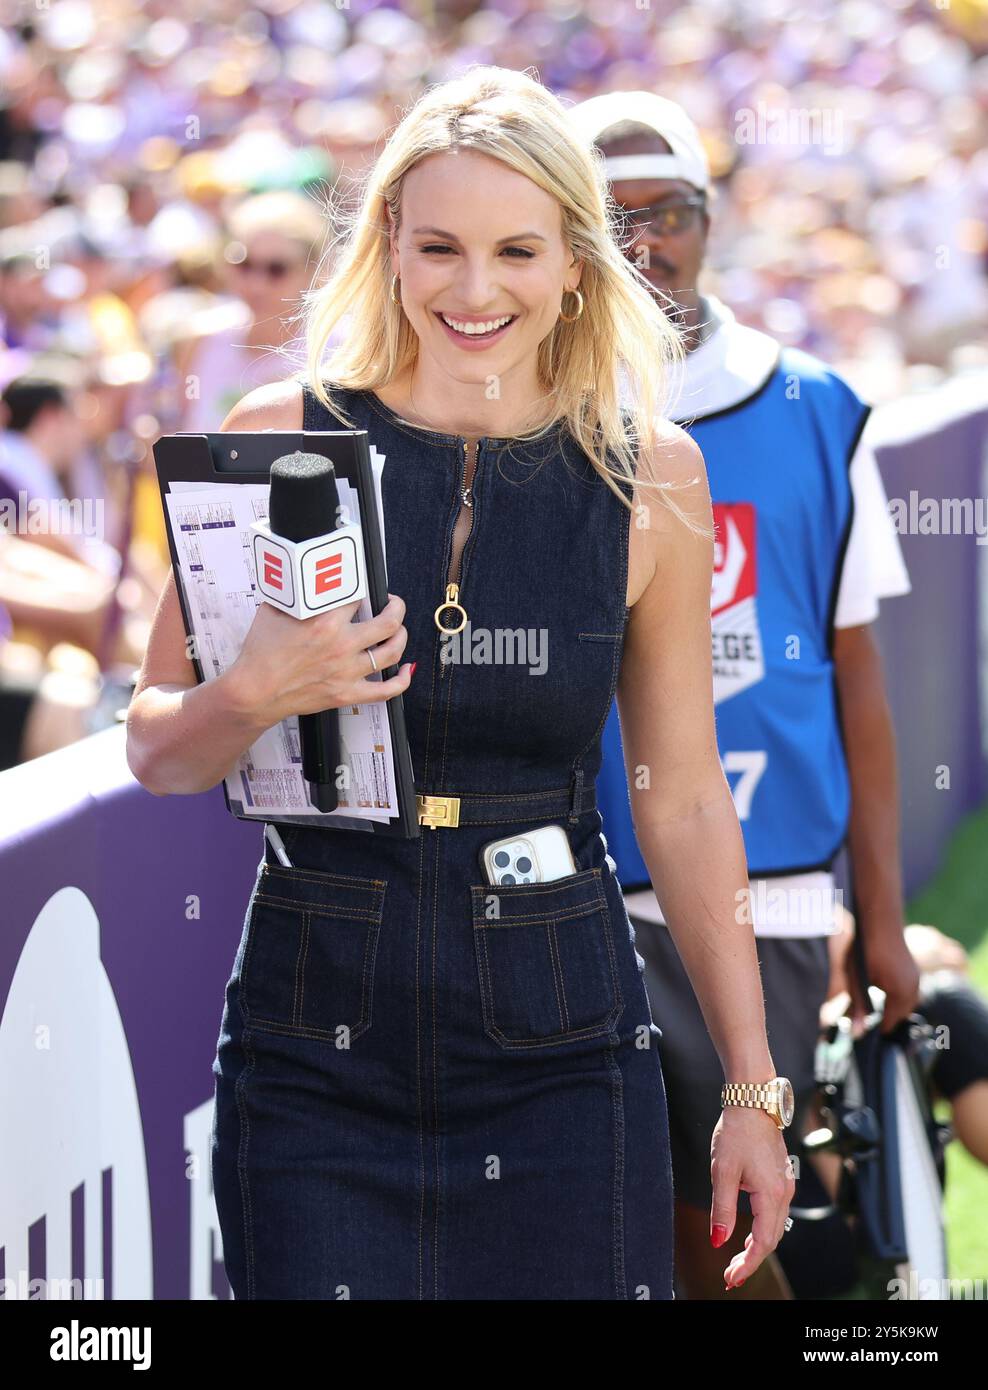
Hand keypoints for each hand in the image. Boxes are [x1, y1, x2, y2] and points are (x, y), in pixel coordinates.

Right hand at [228, 592, 412, 725]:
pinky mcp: (346, 694)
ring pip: (392, 651)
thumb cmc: (261, 653)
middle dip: (397, 608)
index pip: (358, 595)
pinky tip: (406, 671)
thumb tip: (302, 574)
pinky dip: (401, 681)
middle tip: (393, 604)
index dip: (363, 588)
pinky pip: (385, 691)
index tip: (363, 587)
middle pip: (389, 622)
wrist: (253, 691)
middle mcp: (341, 646)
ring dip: (401, 637)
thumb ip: (295, 592)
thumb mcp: (274, 610)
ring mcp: (347, 672)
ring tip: (398, 630)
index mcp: (324, 622)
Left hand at [709, 1106, 794, 1289]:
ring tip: (737, 1259)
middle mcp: (784, 1192)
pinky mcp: (782, 1176)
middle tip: (730, 1274)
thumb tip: (719, 1241)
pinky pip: (776, 1212)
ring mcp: (786, 1184)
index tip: (730, 1279)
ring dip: (758, 1245)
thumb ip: (722, 1209)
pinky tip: (749, 1232)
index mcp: (770, 1195)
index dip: (747, 1265)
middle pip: (771, 1239)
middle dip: (751, 1260)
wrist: (753, 1101)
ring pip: (775, 1226)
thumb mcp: (722, 1172)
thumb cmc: (736, 1132)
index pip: (761, 1243)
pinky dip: (764, 1228)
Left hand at [846, 925, 919, 1035]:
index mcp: (900, 993)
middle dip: (884, 1019)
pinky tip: (882, 990)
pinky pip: (908, 992)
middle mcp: (913, 988)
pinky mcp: (914, 970)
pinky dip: (897, 996)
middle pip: (900, 1015)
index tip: (861, 1030)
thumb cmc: (864, 949)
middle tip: (865, 1019)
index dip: (875, 1028)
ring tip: (873, 1006)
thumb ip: (857, 1007)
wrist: (878, 920)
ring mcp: (916, 978)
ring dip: (892, 1008)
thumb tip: (857, 1033)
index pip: (890, 1023)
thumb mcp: (855, 980)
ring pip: (906, 1004)